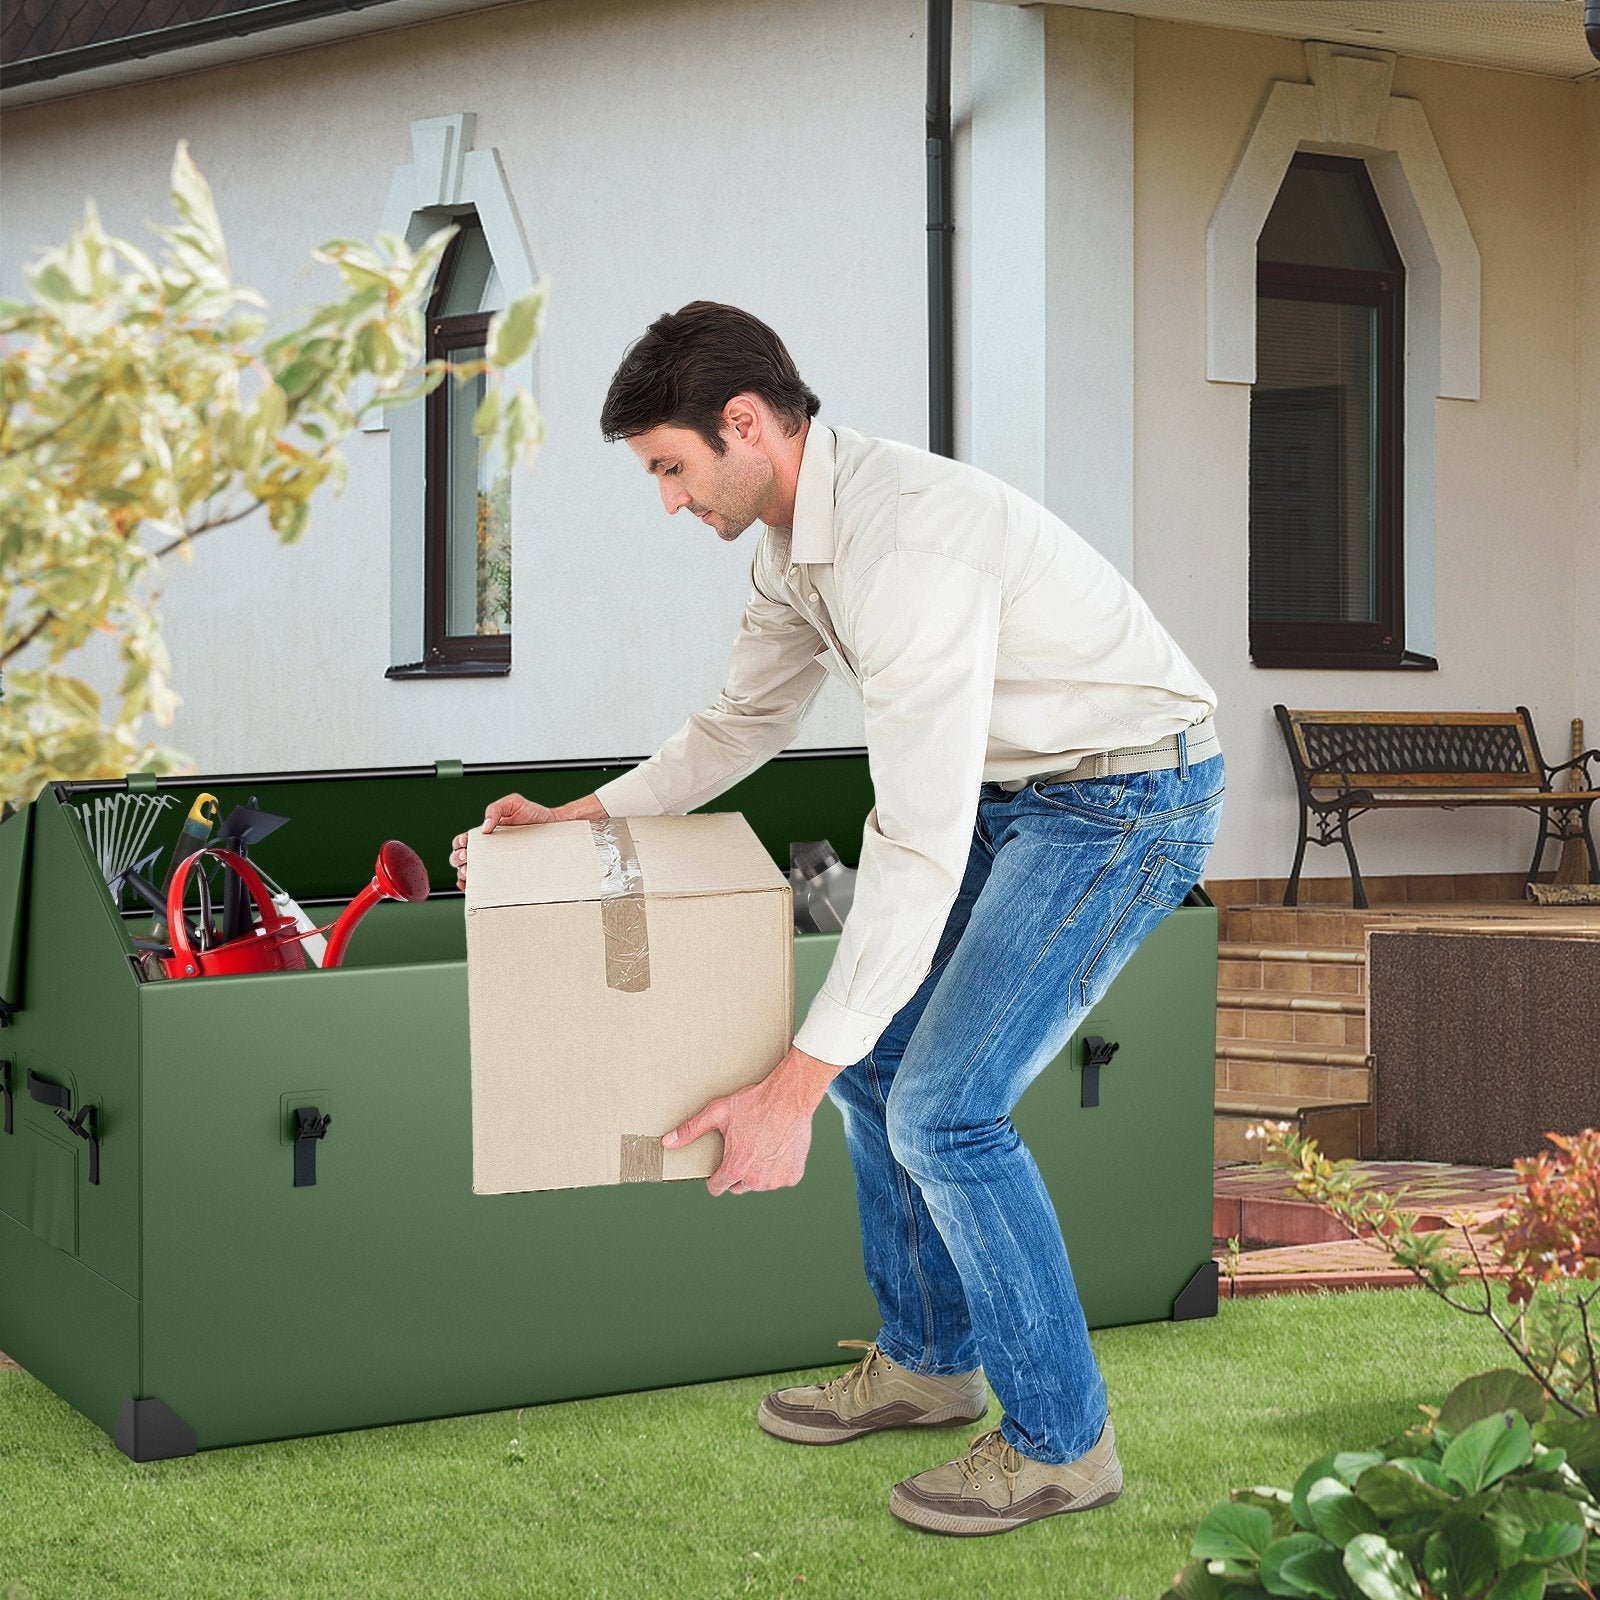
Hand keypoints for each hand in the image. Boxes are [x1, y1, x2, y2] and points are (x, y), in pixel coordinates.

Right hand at [449, 792, 555, 889]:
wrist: (553, 826)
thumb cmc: (533, 814)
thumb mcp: (513, 803)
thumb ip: (495, 809)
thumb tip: (485, 827)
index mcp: (485, 834)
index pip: (463, 841)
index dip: (459, 843)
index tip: (466, 843)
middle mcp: (488, 849)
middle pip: (460, 857)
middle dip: (458, 858)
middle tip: (467, 858)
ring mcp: (495, 862)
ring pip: (470, 872)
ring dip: (463, 873)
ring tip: (469, 872)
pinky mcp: (505, 873)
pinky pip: (484, 884)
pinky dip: (472, 887)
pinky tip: (470, 886)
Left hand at [664, 1045, 839, 1195]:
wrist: (790, 1097)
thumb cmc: (755, 1103)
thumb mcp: (718, 1113)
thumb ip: (691, 1130)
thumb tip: (668, 1142)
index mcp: (736, 1168)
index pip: (717, 1188)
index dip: (715, 1177)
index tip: (720, 1165)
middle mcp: (757, 1180)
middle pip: (738, 1186)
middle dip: (737, 1171)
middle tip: (743, 1147)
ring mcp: (777, 1179)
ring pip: (759, 1183)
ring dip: (758, 1170)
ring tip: (761, 1145)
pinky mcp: (793, 1175)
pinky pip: (780, 1178)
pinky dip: (778, 1168)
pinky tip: (776, 1148)